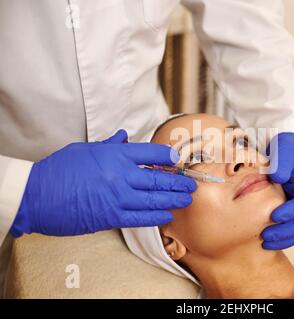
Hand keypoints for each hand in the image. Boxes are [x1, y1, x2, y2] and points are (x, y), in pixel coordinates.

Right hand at [10, 130, 196, 236]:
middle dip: (178, 182)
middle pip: (158, 179)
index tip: (177, 160)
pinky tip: (166, 215)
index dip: (167, 157)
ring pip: (154, 199)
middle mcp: (120, 176)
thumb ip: (109, 145)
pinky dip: (156, 217)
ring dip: (173, 200)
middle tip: (191, 184)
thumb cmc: (59, 170)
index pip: (150, 154)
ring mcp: (117, 198)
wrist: (37, 196)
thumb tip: (124, 136)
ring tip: (186, 199)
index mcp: (114, 155)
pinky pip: (140, 218)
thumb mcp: (84, 150)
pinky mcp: (111, 217)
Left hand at [261, 132, 293, 249]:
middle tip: (266, 235)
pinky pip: (289, 228)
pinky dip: (280, 237)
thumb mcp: (285, 149)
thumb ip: (282, 162)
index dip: (292, 211)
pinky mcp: (290, 211)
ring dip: (283, 238)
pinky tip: (265, 241)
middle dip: (286, 231)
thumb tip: (278, 179)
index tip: (274, 216)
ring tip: (264, 242)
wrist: (282, 149)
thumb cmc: (286, 147)